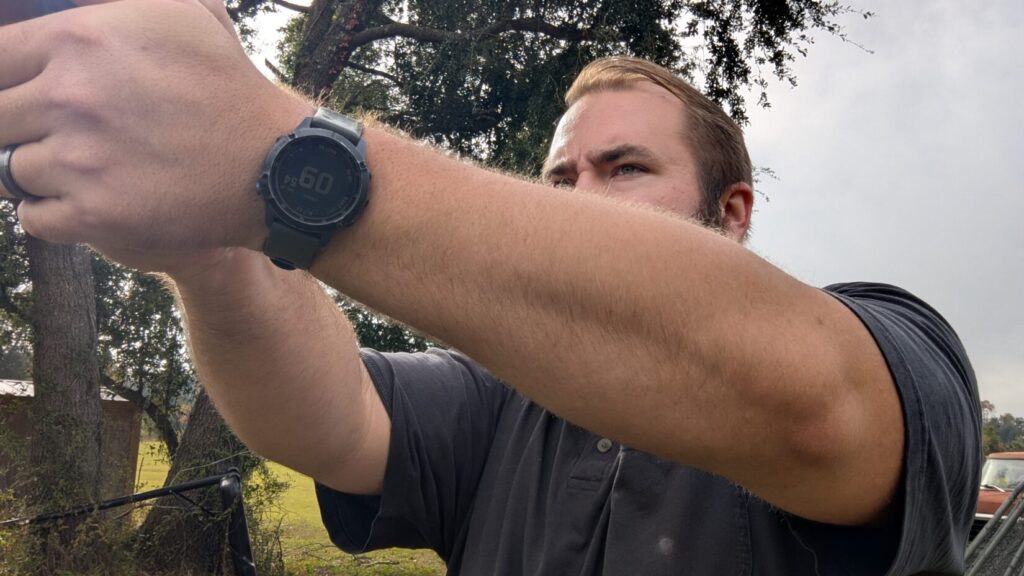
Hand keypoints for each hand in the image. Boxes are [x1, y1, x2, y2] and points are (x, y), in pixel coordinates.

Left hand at [0, 0, 312, 269]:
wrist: (272, 166)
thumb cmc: (227, 87)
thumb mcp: (180, 12)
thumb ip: (116, 2)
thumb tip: (79, 2)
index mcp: (79, 40)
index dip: (7, 81)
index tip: (25, 96)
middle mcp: (71, 97)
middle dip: (23, 128)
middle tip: (61, 135)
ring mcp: (80, 161)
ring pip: (13, 171)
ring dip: (43, 172)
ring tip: (89, 168)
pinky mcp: (96, 215)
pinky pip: (36, 218)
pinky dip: (56, 213)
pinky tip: (92, 200)